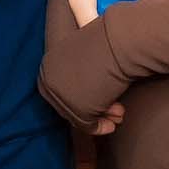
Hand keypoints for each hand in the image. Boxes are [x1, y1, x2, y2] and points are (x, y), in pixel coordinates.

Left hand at [56, 0, 123, 133]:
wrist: (120, 40)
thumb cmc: (110, 41)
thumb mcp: (86, 54)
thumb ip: (79, 69)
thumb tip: (87, 80)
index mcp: (48, 62)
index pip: (60, 88)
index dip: (80, 96)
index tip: (101, 97)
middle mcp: (48, 77)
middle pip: (66, 103)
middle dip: (91, 108)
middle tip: (115, 109)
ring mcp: (60, 92)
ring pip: (77, 114)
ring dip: (100, 116)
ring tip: (118, 114)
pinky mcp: (75, 106)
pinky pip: (86, 124)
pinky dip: (99, 127)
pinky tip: (114, 123)